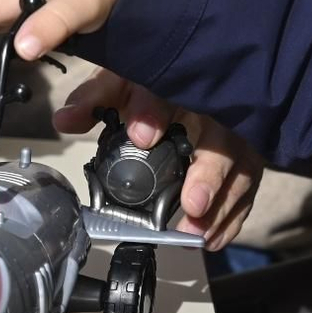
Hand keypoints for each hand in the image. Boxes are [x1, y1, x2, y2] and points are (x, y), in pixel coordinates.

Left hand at [55, 69, 262, 250]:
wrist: (193, 74)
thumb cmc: (152, 84)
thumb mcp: (120, 83)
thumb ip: (93, 100)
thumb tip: (64, 120)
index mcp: (177, 81)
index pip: (168, 91)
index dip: (154, 113)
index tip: (141, 137)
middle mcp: (213, 105)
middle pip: (220, 137)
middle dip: (208, 172)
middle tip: (192, 203)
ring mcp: (236, 132)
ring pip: (240, 167)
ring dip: (221, 204)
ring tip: (197, 231)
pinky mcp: (246, 156)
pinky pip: (246, 187)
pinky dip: (231, 216)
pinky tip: (211, 237)